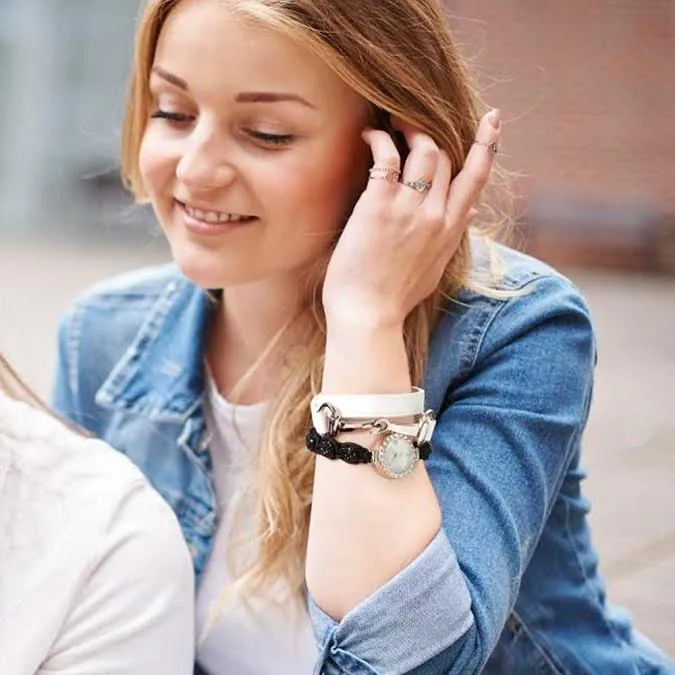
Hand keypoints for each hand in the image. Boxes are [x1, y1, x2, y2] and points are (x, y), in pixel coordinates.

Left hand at [322, 109, 500, 328]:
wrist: (368, 316)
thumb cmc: (395, 296)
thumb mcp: (435, 269)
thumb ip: (452, 237)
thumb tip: (471, 212)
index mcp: (451, 231)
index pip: (476, 179)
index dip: (485, 145)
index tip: (492, 120)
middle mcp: (437, 216)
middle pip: (446, 157)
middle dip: (430, 135)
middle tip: (409, 126)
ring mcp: (411, 209)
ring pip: (425, 149)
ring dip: (409, 130)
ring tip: (390, 127)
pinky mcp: (380, 206)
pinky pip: (388, 158)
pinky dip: (380, 140)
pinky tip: (370, 137)